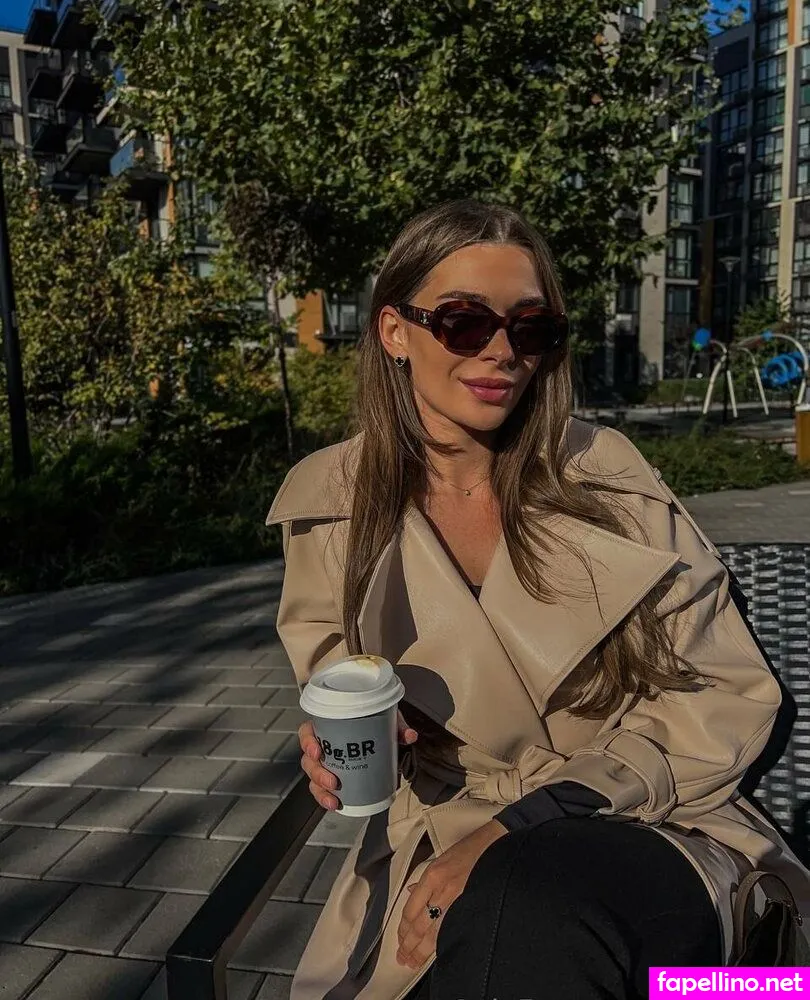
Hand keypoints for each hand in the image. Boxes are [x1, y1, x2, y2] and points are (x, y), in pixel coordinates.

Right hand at [298, 711, 417, 810]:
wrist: (383, 737)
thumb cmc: (377, 724)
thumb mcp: (386, 721)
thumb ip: (396, 727)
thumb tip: (409, 736)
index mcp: (329, 727)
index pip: (308, 732)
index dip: (307, 742)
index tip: (317, 752)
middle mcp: (324, 746)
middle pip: (309, 760)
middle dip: (317, 774)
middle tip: (333, 781)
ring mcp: (327, 764)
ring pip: (313, 778)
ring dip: (321, 791)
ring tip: (334, 800)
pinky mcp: (334, 779)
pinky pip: (323, 790)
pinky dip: (327, 799)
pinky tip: (336, 805)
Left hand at [396, 819, 507, 968]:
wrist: (498, 842)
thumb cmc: (472, 848)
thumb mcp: (443, 857)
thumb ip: (426, 879)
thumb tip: (411, 893)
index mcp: (433, 875)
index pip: (411, 909)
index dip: (403, 929)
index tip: (400, 940)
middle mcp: (442, 888)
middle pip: (419, 925)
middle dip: (409, 945)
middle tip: (403, 958)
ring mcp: (458, 899)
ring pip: (434, 932)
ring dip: (420, 950)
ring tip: (413, 962)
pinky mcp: (472, 904)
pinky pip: (452, 929)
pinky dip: (441, 944)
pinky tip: (435, 953)